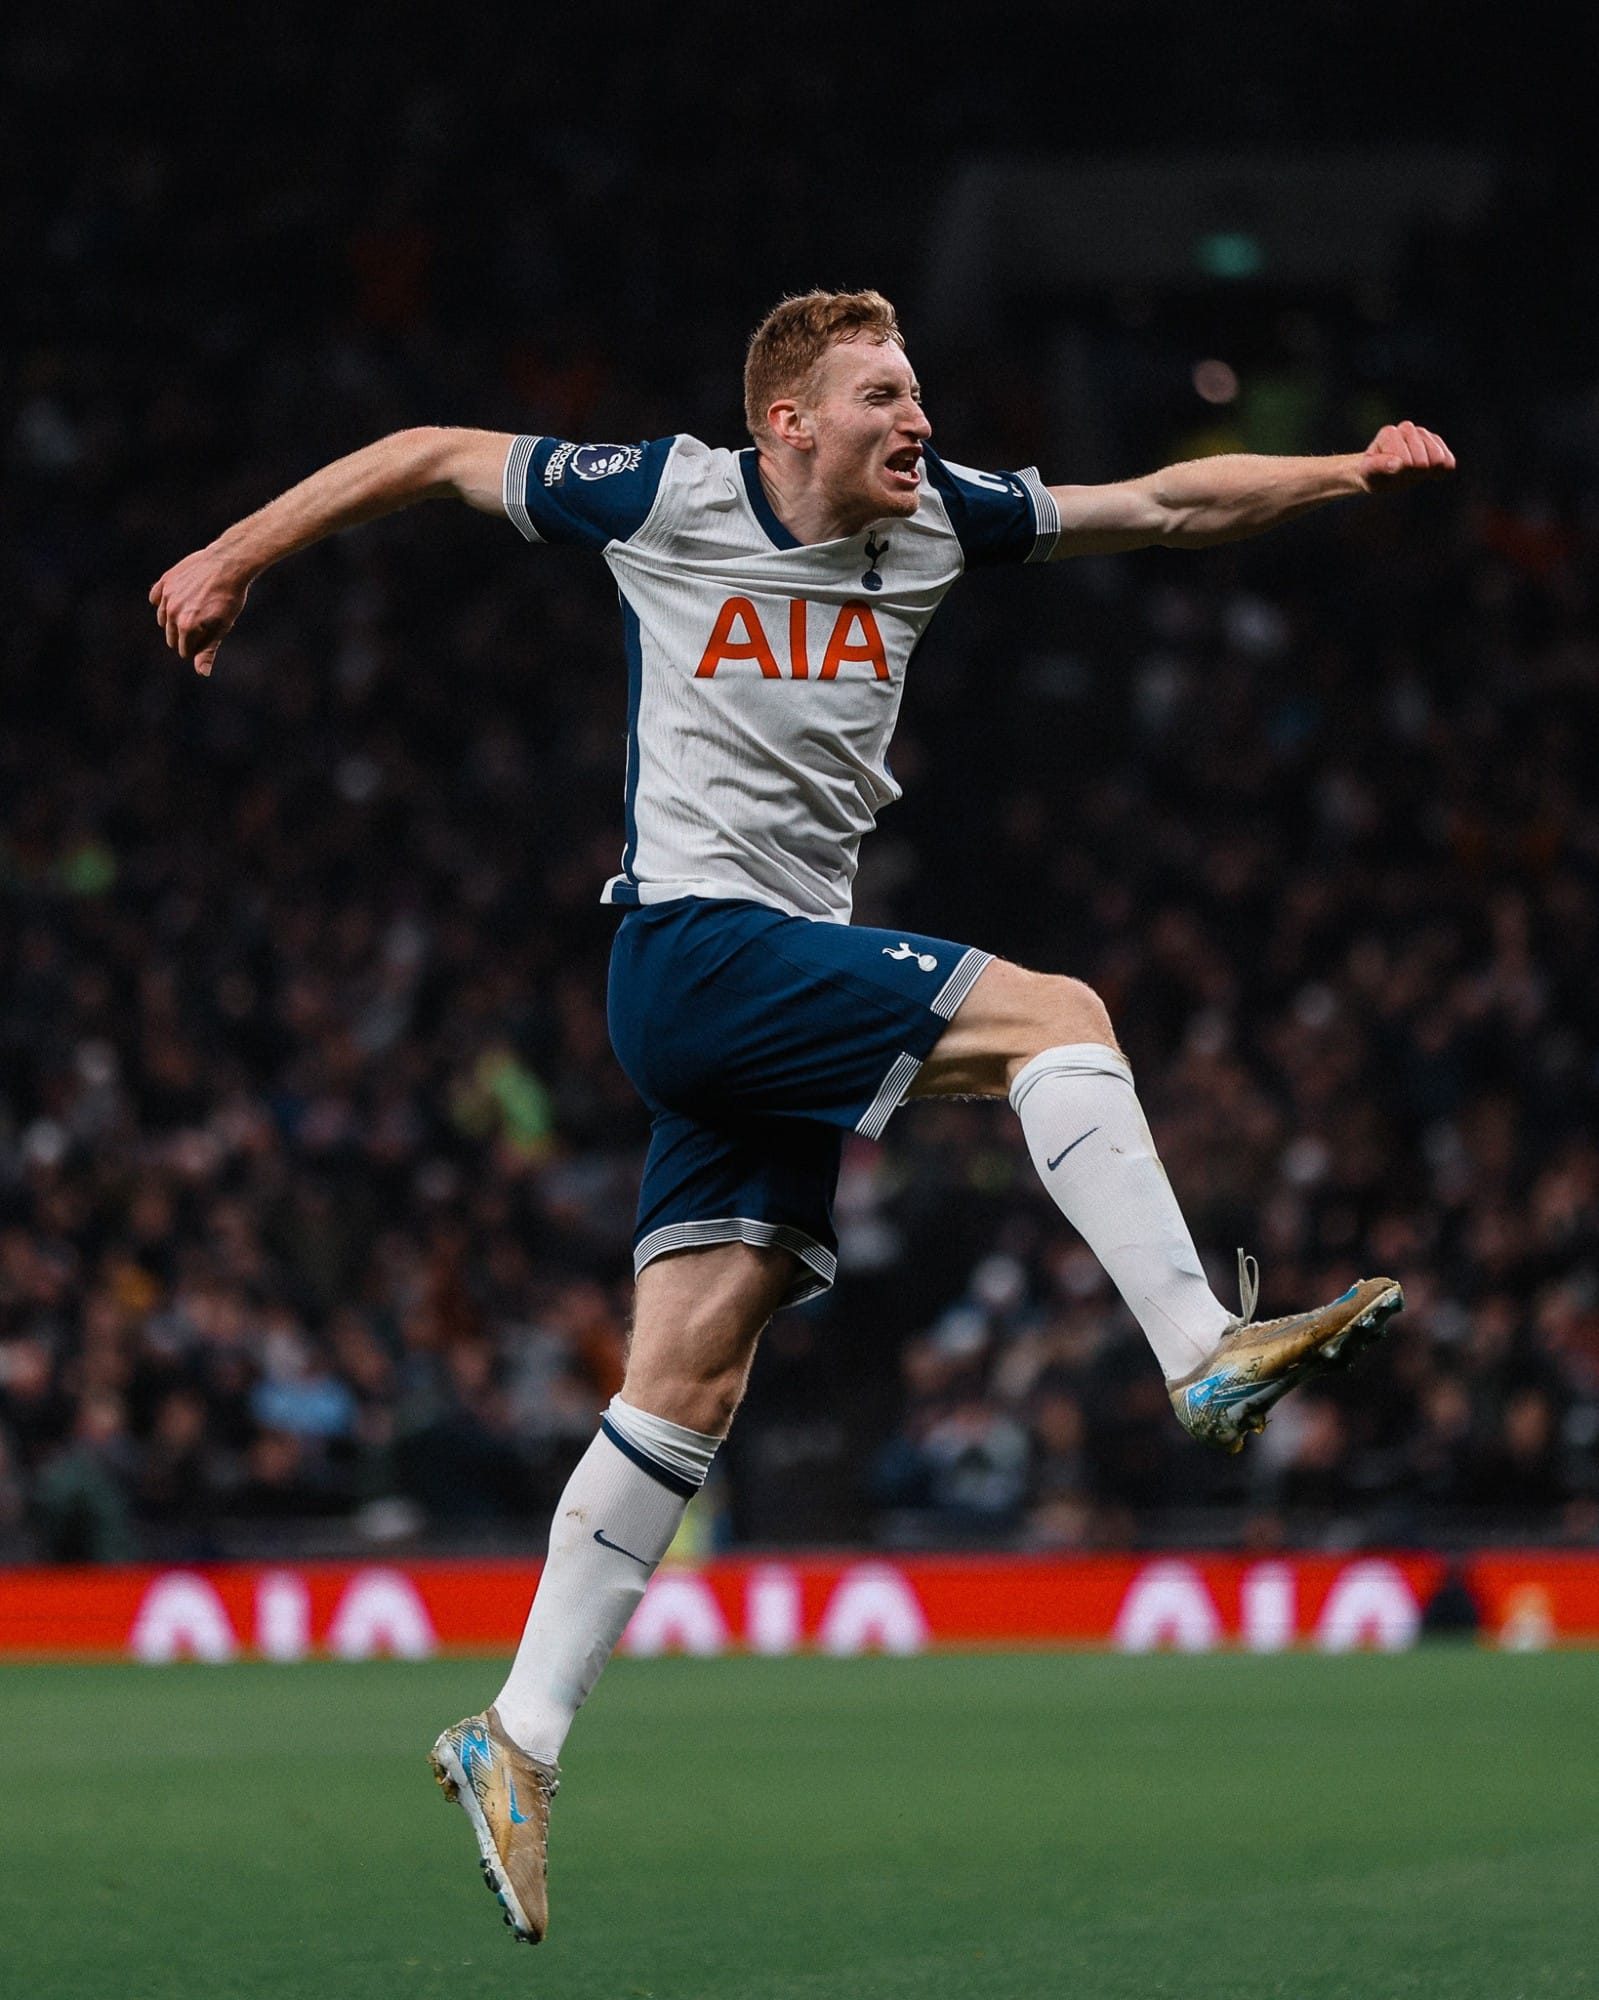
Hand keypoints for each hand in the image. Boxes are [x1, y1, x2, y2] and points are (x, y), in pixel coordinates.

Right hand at [148, 547, 250, 675]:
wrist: (229, 563)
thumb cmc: (230, 598)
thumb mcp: (223, 627)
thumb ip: (208, 650)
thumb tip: (202, 673)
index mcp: (186, 627)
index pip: (184, 650)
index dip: (198, 647)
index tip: (211, 636)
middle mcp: (172, 612)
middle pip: (171, 637)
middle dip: (185, 636)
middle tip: (205, 623)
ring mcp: (166, 596)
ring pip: (163, 619)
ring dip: (175, 619)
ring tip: (195, 610)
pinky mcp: (165, 581)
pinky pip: (155, 597)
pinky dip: (163, 601)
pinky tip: (177, 599)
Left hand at [1358, 420, 1455, 491]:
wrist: (1381, 475)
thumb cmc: (1372, 475)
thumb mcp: (1368, 473)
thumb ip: (1380, 467)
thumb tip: (1399, 464)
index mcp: (1388, 433)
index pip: (1405, 462)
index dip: (1398, 474)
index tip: (1386, 472)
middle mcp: (1407, 428)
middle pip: (1422, 463)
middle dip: (1411, 474)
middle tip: (1398, 474)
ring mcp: (1423, 434)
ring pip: (1438, 460)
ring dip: (1425, 473)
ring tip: (1410, 472)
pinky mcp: (1436, 442)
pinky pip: (1448, 461)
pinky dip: (1442, 471)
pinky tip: (1430, 474)